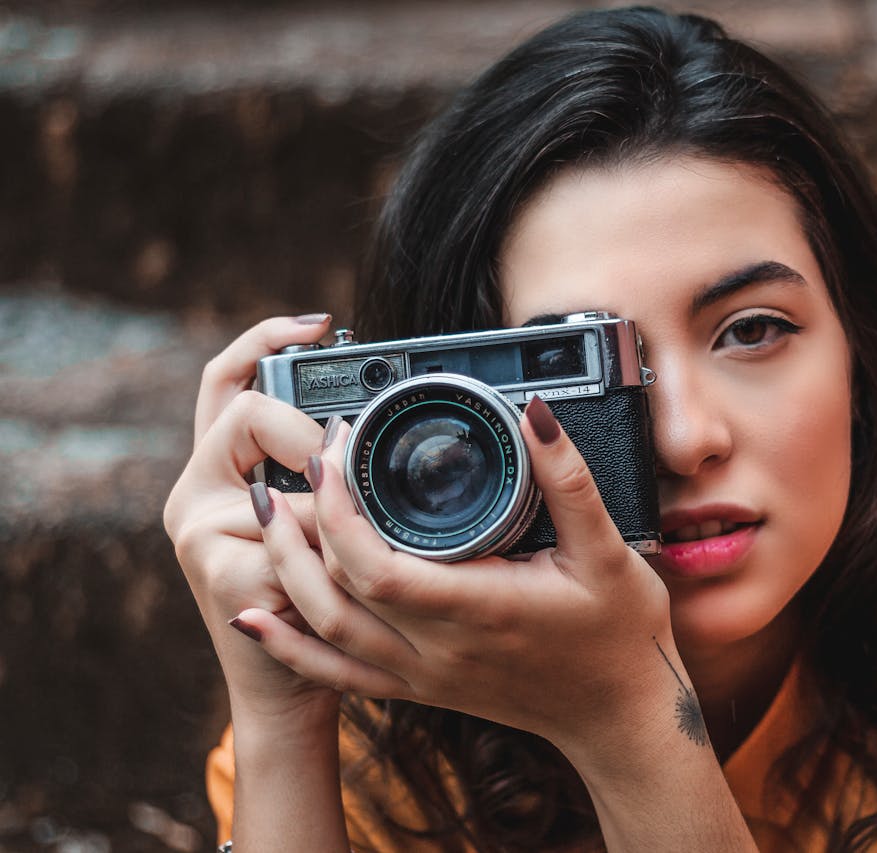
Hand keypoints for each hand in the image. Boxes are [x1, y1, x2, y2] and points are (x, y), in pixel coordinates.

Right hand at [163, 314, 339, 722]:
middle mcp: (195, 495)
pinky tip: (337, 588)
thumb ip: (324, 473)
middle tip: (342, 462)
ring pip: (279, 482)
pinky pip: (294, 539)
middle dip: (306, 434)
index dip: (265, 340)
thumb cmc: (319, 598)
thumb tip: (364, 430)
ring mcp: (198, 533)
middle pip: (244, 414)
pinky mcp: (218, 571)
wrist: (289, 687)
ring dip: (328, 515)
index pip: (225, 381)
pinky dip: (330, 560)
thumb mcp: (317, 522)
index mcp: (217, 471)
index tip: (321, 324)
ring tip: (347, 551)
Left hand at [231, 397, 680, 755]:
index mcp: (478, 608)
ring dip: (287, 569)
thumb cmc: (619, 633)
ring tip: (267, 511)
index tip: (334, 452)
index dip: (339, 509)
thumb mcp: (607, 549)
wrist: (620, 716)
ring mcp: (424, 675)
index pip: (376, 567)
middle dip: (302, 523)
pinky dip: (290, 644)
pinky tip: (256, 616)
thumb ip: (567, 478)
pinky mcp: (421, 689)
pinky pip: (339, 672)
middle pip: (336, 592)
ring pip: (327, 629)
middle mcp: (439, 649)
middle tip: (294, 462)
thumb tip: (534, 413)